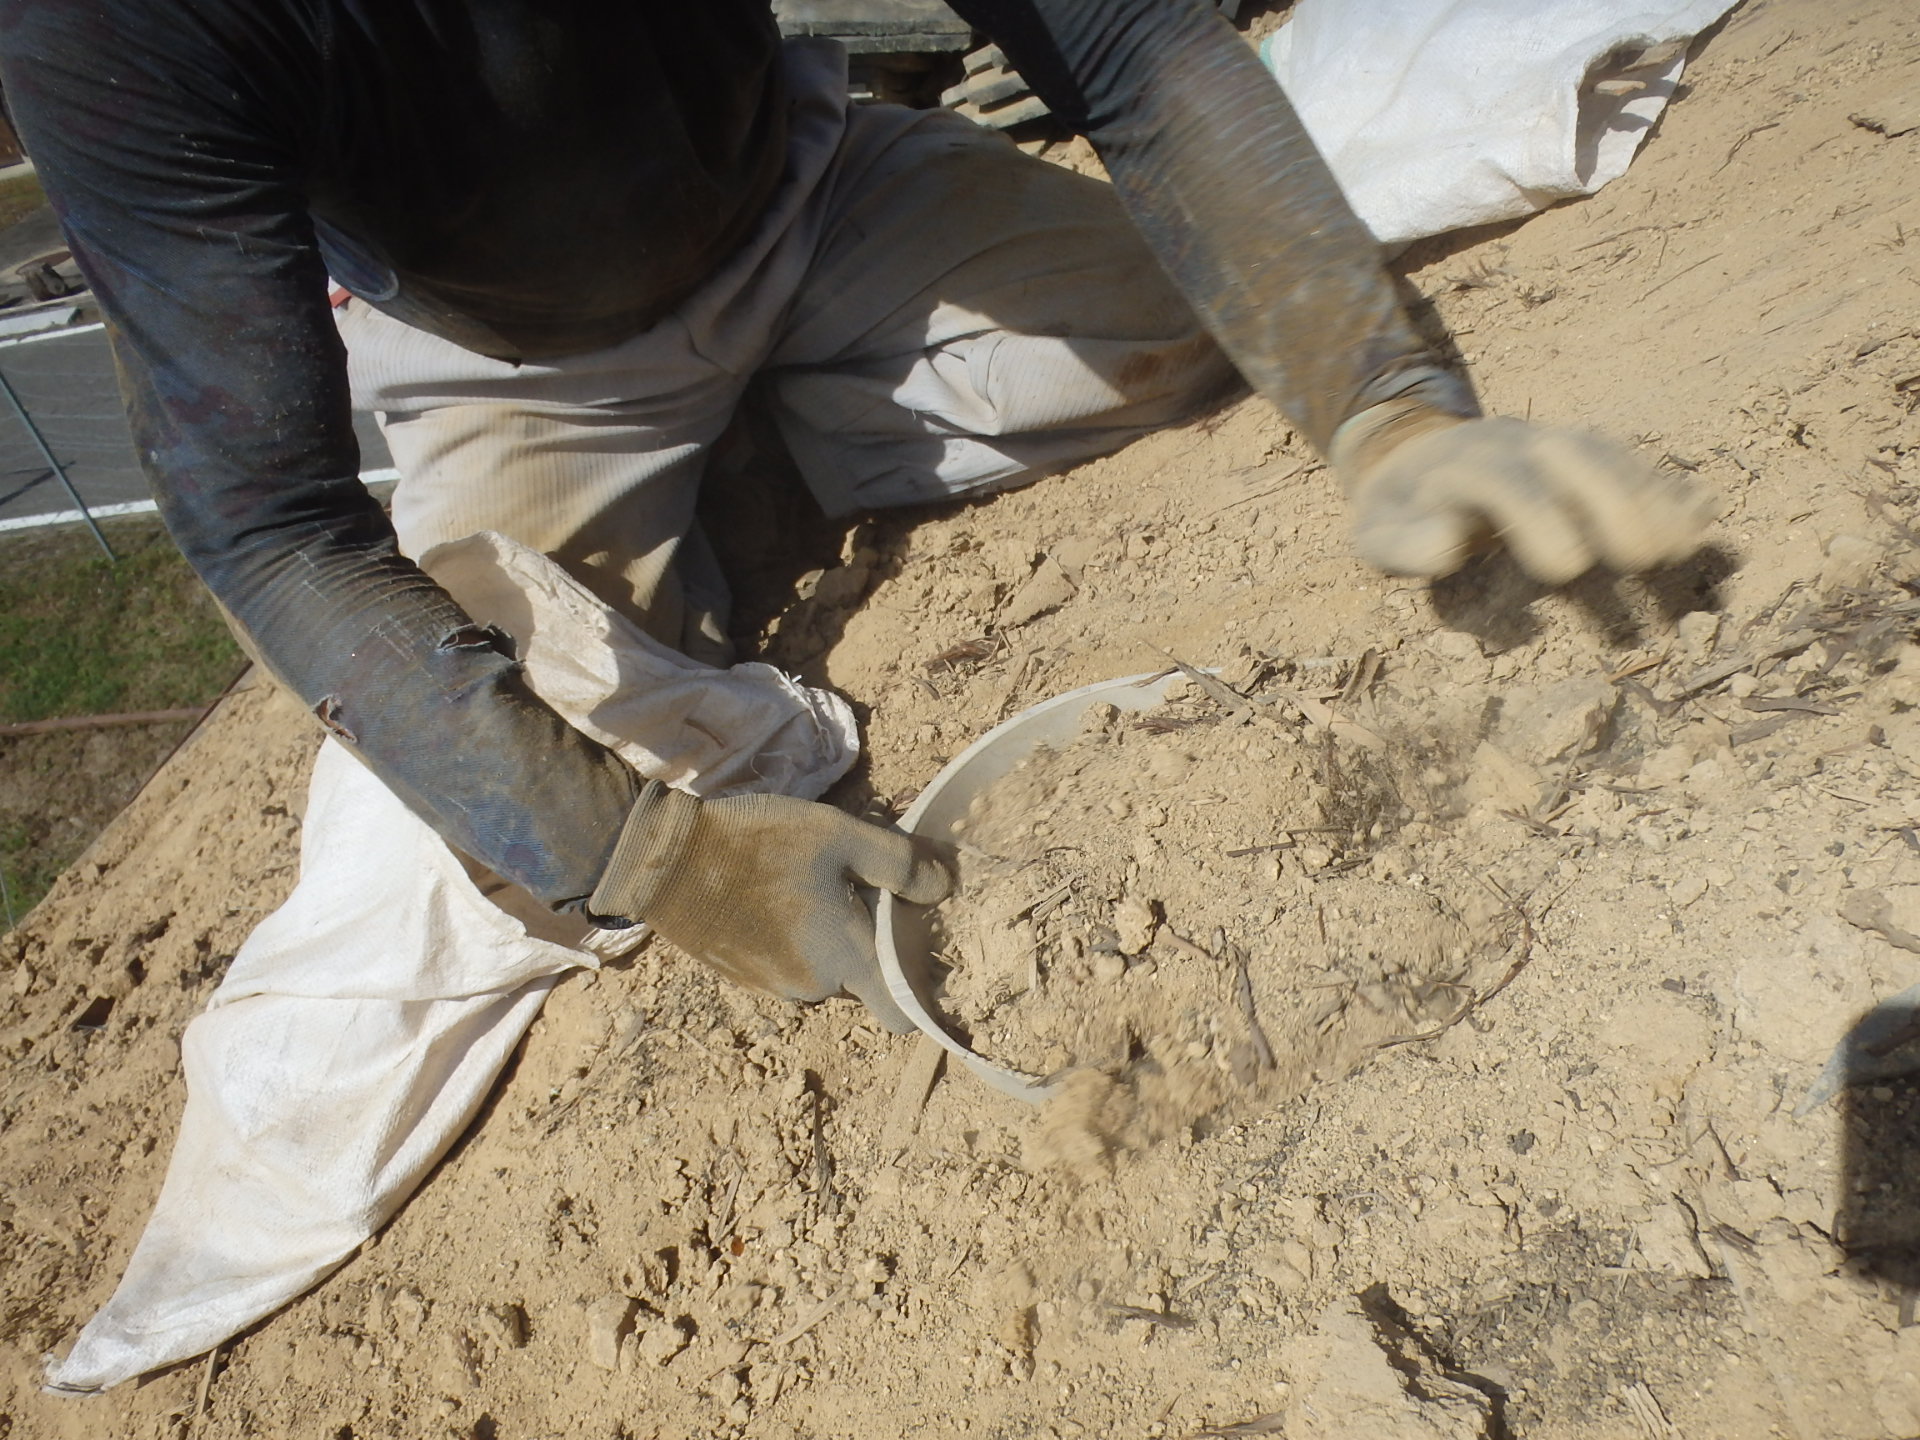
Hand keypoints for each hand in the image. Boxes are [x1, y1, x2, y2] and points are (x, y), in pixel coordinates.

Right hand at [588, 783, 951, 1031]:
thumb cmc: (761, 845)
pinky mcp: (743, 974)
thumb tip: (944, 888)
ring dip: (832, 937)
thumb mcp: (841, 836)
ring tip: (819, 881)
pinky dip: (798, 937)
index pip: (901, 1016)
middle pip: (864, 980)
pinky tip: (783, 891)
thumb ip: (900, 865)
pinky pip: (790, 962)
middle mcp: (814, 988)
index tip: (922, 951)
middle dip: (871, 943)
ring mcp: (773, 986)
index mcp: (847, 961)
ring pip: (826, 969)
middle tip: (863, 886)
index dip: (919, 994)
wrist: (667, 859)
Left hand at [1331, 405, 1715, 583]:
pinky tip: (1702, 513)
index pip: (1504, 480)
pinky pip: (1634, 463)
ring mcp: (1559, 446)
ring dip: (1652, 497)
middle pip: (1577, 456)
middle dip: (1612, 499)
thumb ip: (1404, 545)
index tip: (1564, 568)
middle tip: (1641, 557)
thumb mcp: (1376, 534)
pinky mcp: (1587, 459)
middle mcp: (1521, 445)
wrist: (1413, 456)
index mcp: (1464, 464)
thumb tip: (1450, 545)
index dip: (1538, 515)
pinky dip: (1666, 486)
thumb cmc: (1398, 513)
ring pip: (1612, 457)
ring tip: (1685, 544)